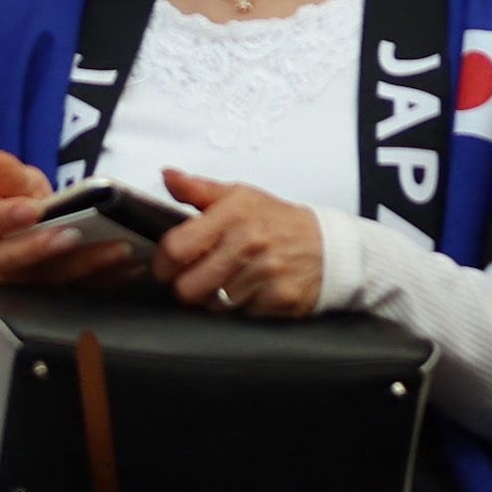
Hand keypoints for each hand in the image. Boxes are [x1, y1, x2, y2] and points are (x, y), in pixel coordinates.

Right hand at [0, 146, 149, 287]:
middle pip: (15, 261)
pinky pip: (84, 290)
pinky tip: (132, 266)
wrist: (40, 232)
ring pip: (54, 279)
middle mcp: (0, 262)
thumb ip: (11, 176)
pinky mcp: (61, 297)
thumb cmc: (25, 204)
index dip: (7, 217)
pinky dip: (110, 278)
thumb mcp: (18, 184)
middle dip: (43, 249)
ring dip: (88, 265)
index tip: (31, 210)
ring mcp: (30, 285)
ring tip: (120, 248)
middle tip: (72, 234)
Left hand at [154, 170, 327, 316]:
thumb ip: (198, 189)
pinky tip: (251, 291)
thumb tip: (167, 176)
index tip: (167, 265)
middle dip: (187, 286)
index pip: (176, 249)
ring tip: (228, 281)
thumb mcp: (239, 196)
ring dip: (215, 298)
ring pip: (212, 305)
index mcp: (233, 214)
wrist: (327, 246)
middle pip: (188, 288)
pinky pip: (240, 315)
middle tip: (197, 277)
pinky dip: (241, 308)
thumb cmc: (277, 221)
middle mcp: (248, 243)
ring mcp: (265, 273)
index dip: (163, 263)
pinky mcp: (279, 299)